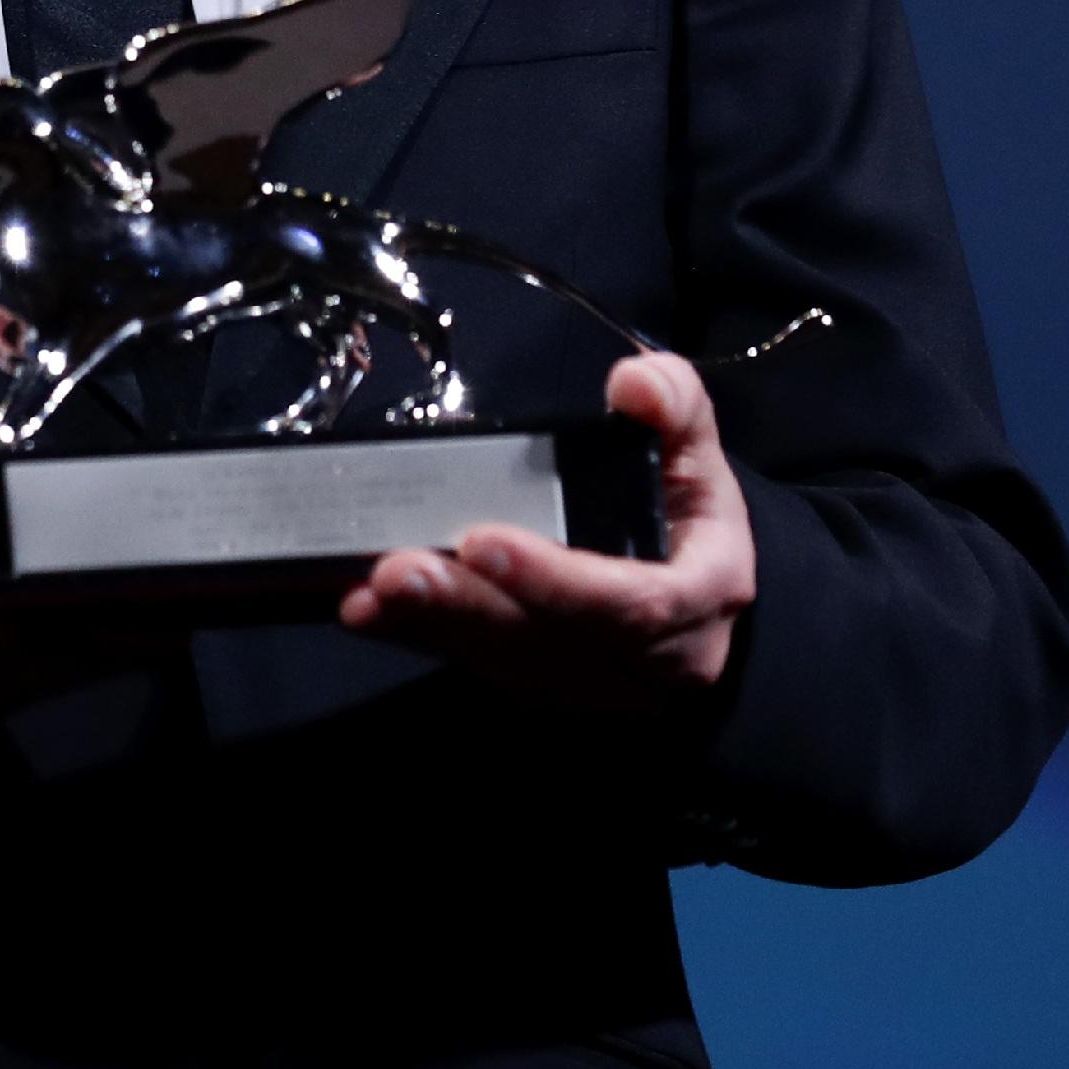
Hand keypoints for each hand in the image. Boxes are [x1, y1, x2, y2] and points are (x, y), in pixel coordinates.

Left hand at [337, 350, 755, 707]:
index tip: (482, 539)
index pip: (633, 604)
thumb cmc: (686, 505)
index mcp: (701, 595)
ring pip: (507, 662)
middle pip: (552, 642)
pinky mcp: (543, 684)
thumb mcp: (694, 445)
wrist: (694, 576)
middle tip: (397, 569)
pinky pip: (476, 665)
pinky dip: (418, 637)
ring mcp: (593, 681)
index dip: (556, 581)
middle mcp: (652, 659)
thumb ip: (674, 406)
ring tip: (371, 588)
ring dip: (432, 626)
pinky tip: (366, 609)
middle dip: (468, 606)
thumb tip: (635, 384)